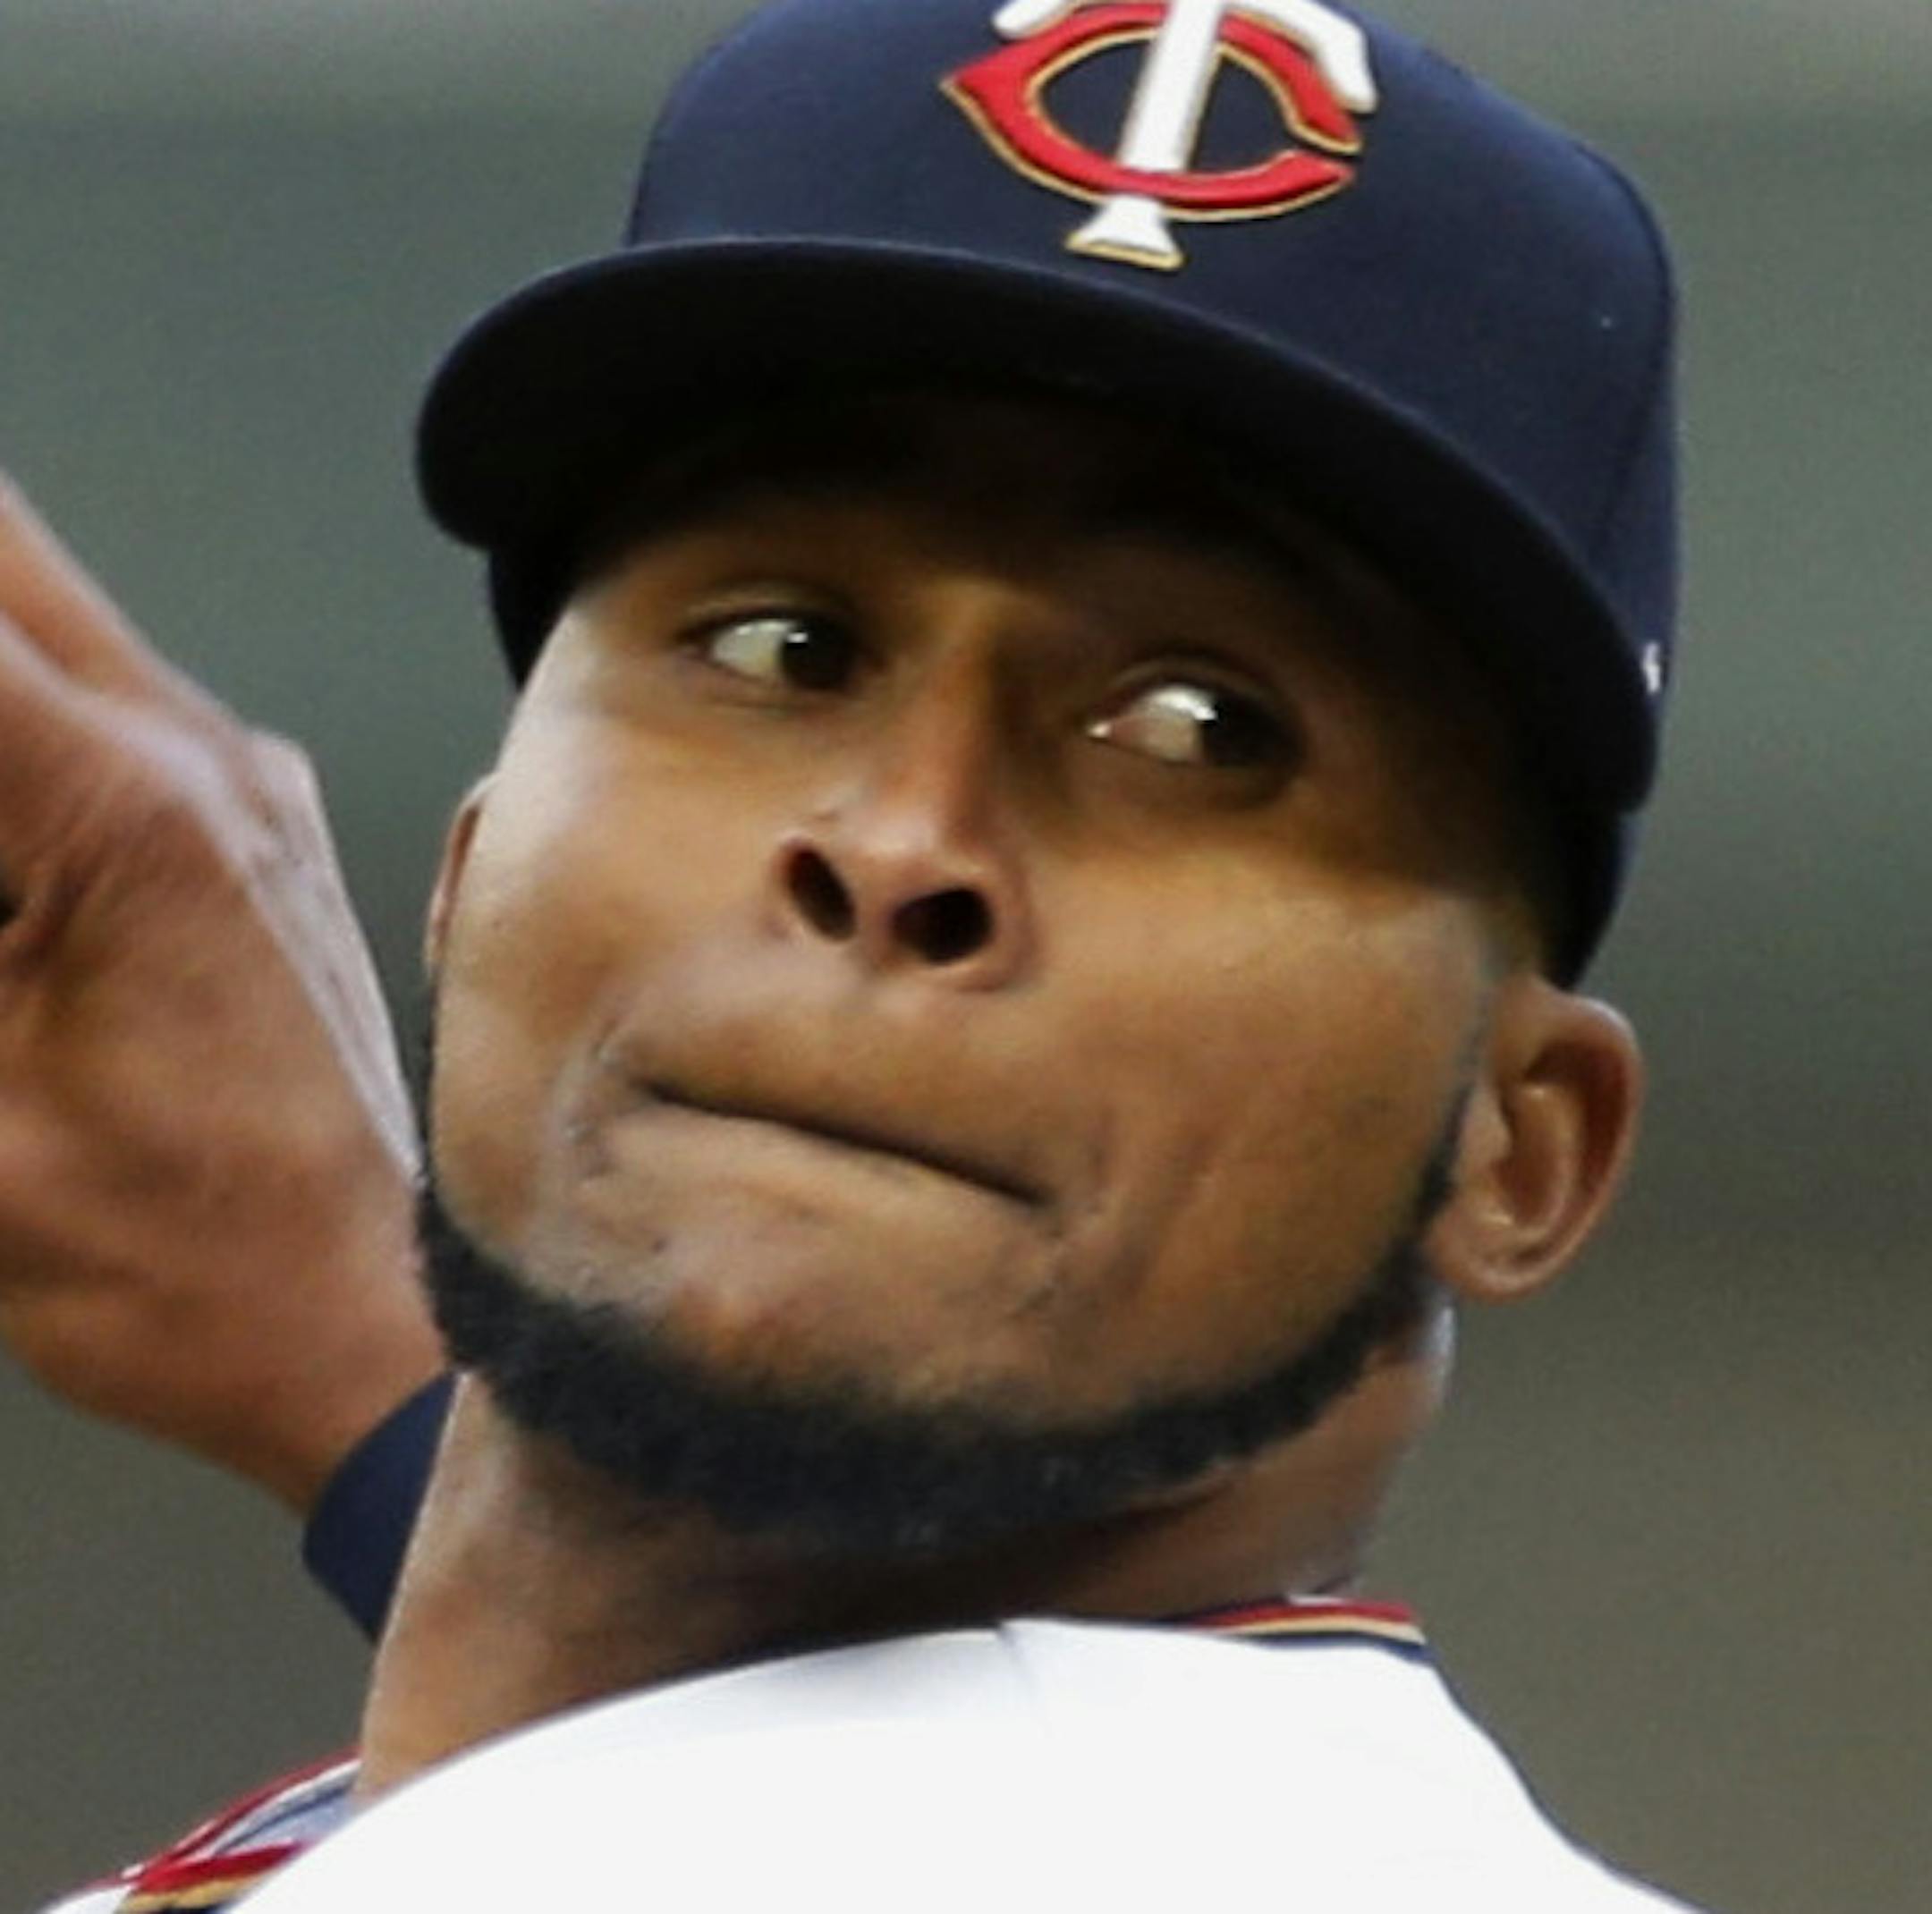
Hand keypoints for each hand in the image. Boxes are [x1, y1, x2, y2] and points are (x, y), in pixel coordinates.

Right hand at [0, 475, 442, 1509]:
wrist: (368, 1324)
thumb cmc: (182, 1262)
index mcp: (132, 810)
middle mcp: (210, 757)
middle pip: (2, 563)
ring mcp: (249, 785)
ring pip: (41, 627)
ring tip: (11, 925)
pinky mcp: (257, 829)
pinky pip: (97, 715)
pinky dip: (12, 748)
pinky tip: (21, 900)